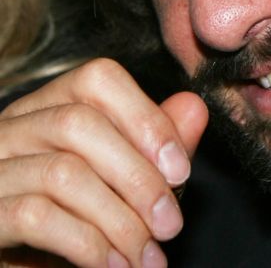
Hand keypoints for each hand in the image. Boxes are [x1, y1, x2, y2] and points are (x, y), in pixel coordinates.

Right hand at [0, 59, 207, 267]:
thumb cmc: (75, 227)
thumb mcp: (122, 185)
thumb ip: (154, 149)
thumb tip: (193, 106)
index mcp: (46, 110)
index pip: (97, 79)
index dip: (146, 119)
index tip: (180, 170)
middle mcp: (9, 131)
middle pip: (78, 124)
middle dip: (138, 177)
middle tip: (170, 224)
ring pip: (62, 173)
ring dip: (121, 221)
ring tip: (147, 256)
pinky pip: (35, 216)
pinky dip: (89, 244)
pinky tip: (114, 266)